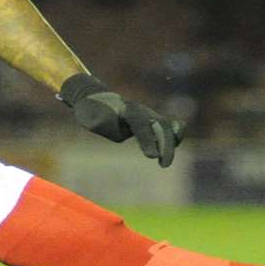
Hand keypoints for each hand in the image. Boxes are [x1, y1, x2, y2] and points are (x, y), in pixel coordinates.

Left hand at [58, 72, 185, 167]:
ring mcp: (149, 115)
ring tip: (165, 163)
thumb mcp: (89, 115)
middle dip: (165, 144)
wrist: (99, 100)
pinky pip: (170, 127)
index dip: (147, 138)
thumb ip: (99, 121)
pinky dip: (175, 138)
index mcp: (126, 109)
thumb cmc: (92, 111)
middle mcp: (142, 110)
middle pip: (160, 124)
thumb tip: (106, 124)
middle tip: (164, 165)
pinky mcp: (153, 122)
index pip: (140, 123)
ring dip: (172, 143)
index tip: (151, 156)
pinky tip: (167, 154)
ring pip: (168, 125)